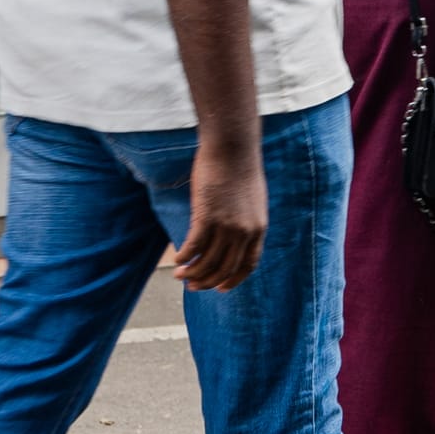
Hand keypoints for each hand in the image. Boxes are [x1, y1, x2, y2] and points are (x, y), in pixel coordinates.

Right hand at [174, 144, 266, 291]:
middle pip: (225, 268)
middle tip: (193, 287)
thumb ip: (246, 218)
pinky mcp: (207, 216)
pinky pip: (193, 246)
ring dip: (192, 273)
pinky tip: (176, 260)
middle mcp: (244, 232)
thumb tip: (233, 231)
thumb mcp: (251, 198)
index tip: (220, 287)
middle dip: (208, 281)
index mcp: (258, 228)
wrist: (232, 146)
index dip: (233, 279)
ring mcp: (226, 225)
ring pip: (207, 261)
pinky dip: (184, 257)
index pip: (248, 265)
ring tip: (180, 276)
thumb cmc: (239, 166)